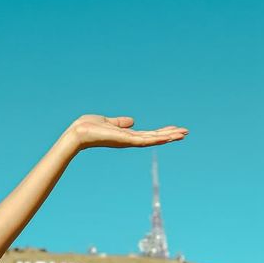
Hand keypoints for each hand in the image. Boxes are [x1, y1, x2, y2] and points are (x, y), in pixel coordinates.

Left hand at [67, 115, 187, 150]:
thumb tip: (131, 121)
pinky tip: (168, 137)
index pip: (147, 134)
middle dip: (169, 135)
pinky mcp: (125, 140)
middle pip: (153, 138)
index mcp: (125, 136)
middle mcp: (128, 140)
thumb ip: (120, 123)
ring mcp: (127, 141)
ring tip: (183, 134)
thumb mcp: (108, 122)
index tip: (174, 129)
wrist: (77, 133)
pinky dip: (156, 138)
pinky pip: (144, 140)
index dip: (161, 132)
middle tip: (186, 132)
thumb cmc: (87, 128)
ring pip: (152, 140)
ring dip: (168, 136)